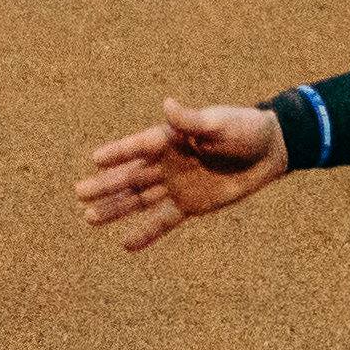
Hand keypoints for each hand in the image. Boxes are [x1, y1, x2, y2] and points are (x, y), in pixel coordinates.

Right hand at [73, 99, 286, 250]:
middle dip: (106, 185)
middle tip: (79, 194)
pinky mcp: (190, 205)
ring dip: (116, 209)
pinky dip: (146, 233)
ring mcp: (177, 185)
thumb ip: (192, 121)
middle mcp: (168, 163)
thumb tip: (168, 105)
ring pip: (139, 200)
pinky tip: (126, 244)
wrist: (270, 152)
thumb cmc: (244, 129)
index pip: (138, 147)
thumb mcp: (219, 124)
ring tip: (90, 219)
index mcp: (171, 139)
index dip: (118, 153)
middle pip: (131, 176)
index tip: (95, 160)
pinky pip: (163, 221)